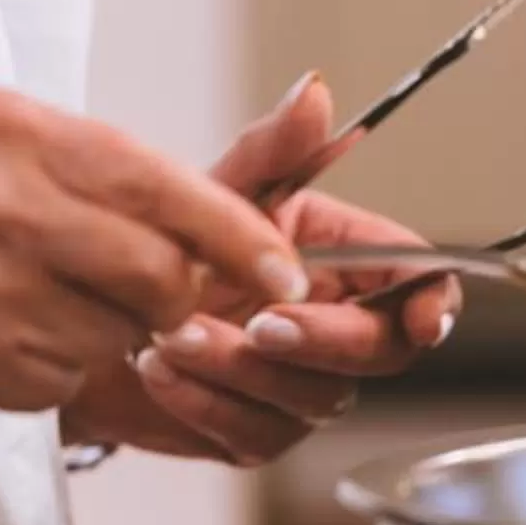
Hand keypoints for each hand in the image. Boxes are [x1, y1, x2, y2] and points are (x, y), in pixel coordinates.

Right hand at [0, 89, 308, 413]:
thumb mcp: (3, 134)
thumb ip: (106, 167)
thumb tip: (224, 215)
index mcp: (20, 133)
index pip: (165, 185)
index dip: (238, 235)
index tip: (282, 269)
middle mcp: (1, 203)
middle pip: (157, 273)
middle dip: (178, 295)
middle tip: (163, 295)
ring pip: (117, 332)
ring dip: (113, 332)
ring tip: (56, 300)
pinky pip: (65, 375)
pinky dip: (60, 364)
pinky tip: (13, 330)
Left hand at [63, 75, 459, 466]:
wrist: (91, 307)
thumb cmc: (164, 243)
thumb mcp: (217, 189)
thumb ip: (273, 149)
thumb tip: (314, 93)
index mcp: (342, 257)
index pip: (418, 281)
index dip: (434, 302)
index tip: (425, 320)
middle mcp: (332, 324)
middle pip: (380, 349)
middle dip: (326, 338)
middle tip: (264, 321)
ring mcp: (298, 385)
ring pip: (314, 397)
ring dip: (246, 368)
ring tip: (174, 331)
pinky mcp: (253, 431)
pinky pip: (254, 432)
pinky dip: (203, 401)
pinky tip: (157, 368)